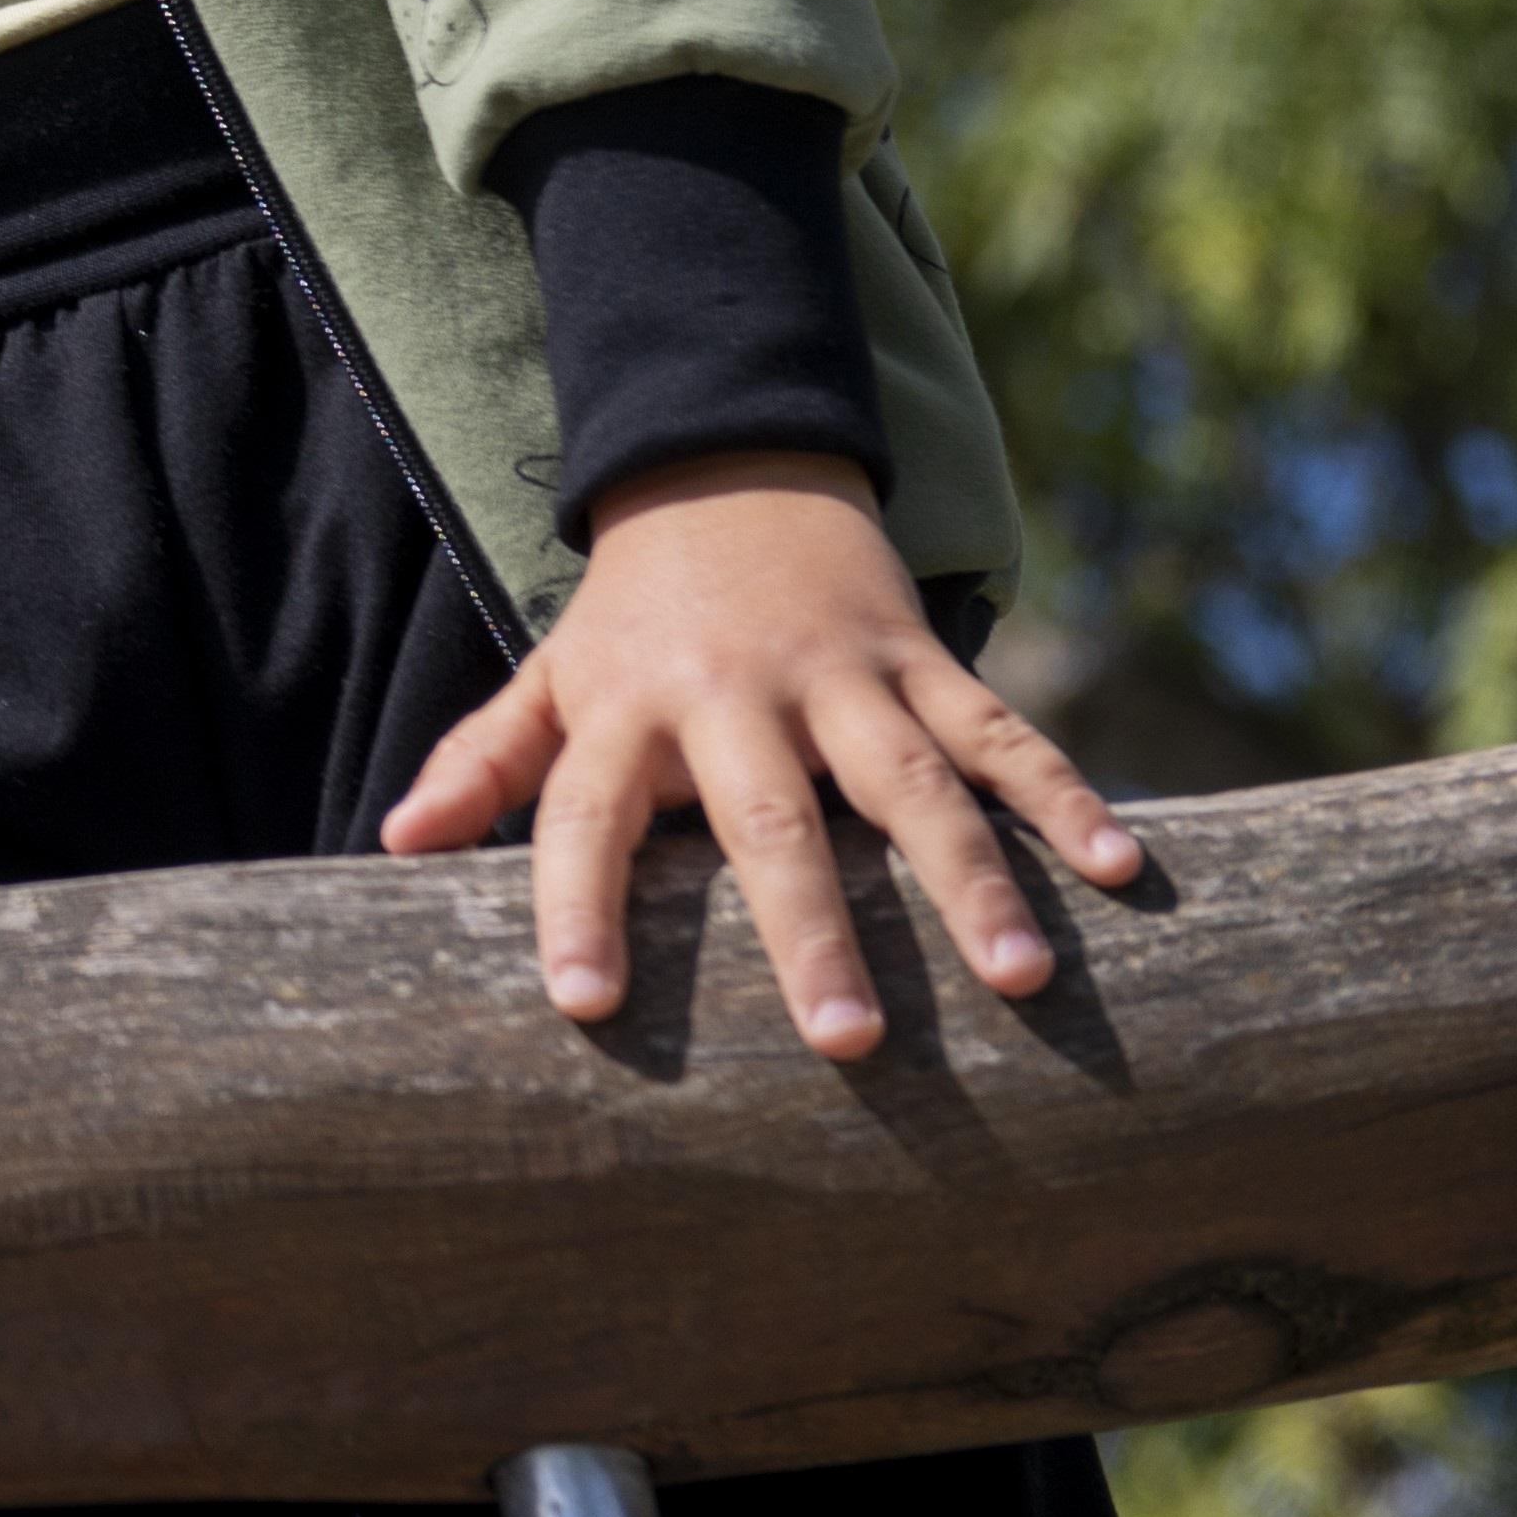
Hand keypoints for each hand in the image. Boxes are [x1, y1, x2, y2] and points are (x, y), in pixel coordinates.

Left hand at [379, 451, 1143, 1058]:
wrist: (726, 471)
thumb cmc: (634, 619)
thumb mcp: (550, 677)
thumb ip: (484, 761)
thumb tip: (395, 849)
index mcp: (631, 711)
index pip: (585, 816)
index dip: (576, 905)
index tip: (582, 1004)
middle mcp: (738, 697)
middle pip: (772, 822)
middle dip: (811, 932)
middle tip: (848, 1044)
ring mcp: (844, 677)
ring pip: (915, 783)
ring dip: (973, 879)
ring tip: (1022, 979)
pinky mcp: (925, 659)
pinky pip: (1003, 733)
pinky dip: (1064, 795)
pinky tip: (1122, 870)